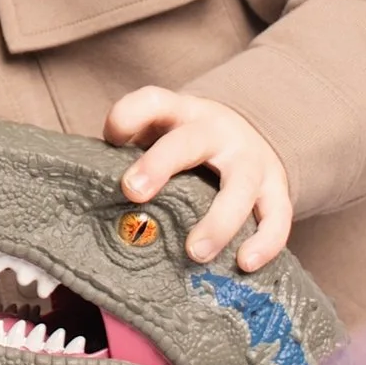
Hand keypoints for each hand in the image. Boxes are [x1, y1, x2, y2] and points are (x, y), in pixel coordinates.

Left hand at [104, 88, 292, 269]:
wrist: (252, 134)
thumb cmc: (189, 146)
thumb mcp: (162, 135)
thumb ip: (132, 156)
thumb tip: (88, 200)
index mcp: (181, 114)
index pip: (153, 101)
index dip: (128, 115)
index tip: (111, 138)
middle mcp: (217, 131)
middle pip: (190, 142)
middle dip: (161, 164)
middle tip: (133, 192)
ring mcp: (251, 160)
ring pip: (239, 186)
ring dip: (219, 220)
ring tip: (196, 252)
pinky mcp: (276, 188)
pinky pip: (277, 215)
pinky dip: (265, 241)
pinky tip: (244, 263)